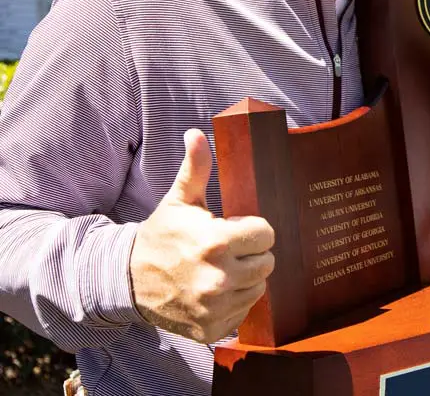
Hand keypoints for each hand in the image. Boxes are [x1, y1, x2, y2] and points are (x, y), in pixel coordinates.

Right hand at [130, 129, 274, 342]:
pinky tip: (215, 289)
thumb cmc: (161, 234)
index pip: (267, 234)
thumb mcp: (178, 199)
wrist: (128, 279)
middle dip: (253, 252)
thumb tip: (195, 134)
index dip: (254, 228)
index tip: (237, 227)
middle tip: (231, 248)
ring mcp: (216, 307)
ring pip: (259, 288)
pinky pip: (244, 312)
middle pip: (268, 263)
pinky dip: (235, 301)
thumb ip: (195, 167)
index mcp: (216, 241)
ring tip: (222, 267)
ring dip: (247, 277)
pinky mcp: (212, 329)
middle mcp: (219, 278)